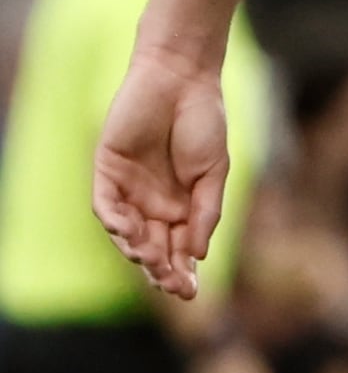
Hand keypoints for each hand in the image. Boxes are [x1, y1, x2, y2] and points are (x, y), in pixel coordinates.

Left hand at [94, 50, 232, 299]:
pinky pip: (105, 206)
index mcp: (181, 206)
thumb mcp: (216, 173)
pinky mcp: (107, 171)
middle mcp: (152, 203)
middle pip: (152, 247)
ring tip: (154, 262)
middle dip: (161, 270)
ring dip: (138, 251)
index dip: (183, 271)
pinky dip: (115, 223)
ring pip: (126, 233)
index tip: (193, 292)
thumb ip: (206, 212)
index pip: (178, 248)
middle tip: (174, 287)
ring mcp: (128, 189)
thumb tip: (197, 254)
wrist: (183, 80)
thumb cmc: (205, 122)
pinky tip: (130, 233)